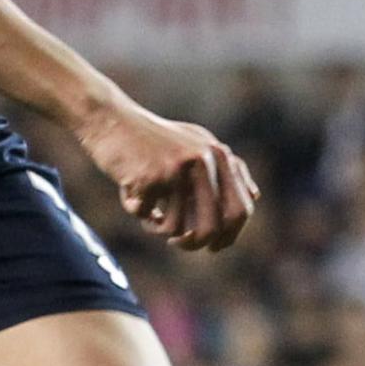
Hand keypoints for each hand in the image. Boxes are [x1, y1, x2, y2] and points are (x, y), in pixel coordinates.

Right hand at [72, 97, 258, 252]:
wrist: (108, 118)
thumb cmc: (150, 139)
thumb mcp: (194, 145)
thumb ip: (225, 168)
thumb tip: (256, 196)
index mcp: (218, 154)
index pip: (242, 208)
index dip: (230, 235)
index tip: (215, 247)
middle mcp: (205, 160)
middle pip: (215, 225)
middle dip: (196, 243)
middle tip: (178, 244)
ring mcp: (179, 168)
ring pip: (179, 228)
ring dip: (159, 228)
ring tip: (146, 209)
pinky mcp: (153, 177)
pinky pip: (150, 218)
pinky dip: (140, 215)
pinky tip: (131, 195)